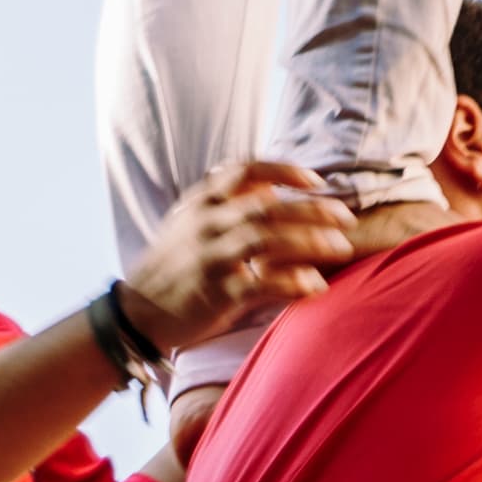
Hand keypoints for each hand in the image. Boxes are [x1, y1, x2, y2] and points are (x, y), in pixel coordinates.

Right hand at [119, 163, 355, 353]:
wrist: (136, 311)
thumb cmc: (171, 267)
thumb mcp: (189, 223)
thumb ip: (226, 204)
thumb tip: (271, 189)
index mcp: (200, 201)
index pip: (246, 170)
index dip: (285, 170)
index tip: (316, 180)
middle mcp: (204, 223)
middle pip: (267, 207)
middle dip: (312, 209)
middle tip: (346, 218)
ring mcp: (209, 257)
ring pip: (267, 240)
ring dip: (309, 242)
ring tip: (341, 248)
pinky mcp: (215, 292)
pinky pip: (260, 283)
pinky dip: (292, 283)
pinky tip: (316, 286)